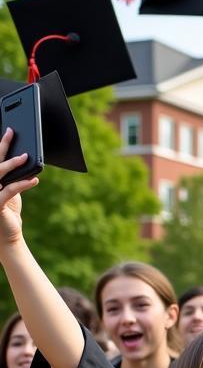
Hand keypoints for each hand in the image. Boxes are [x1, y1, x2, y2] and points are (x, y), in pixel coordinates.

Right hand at [0, 129, 38, 245]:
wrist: (5, 236)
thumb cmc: (7, 211)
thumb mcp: (10, 191)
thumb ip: (12, 177)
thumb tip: (23, 160)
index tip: (6, 131)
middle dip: (2, 145)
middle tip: (12, 132)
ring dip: (13, 164)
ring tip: (26, 157)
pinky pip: (9, 190)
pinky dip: (23, 184)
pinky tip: (34, 179)